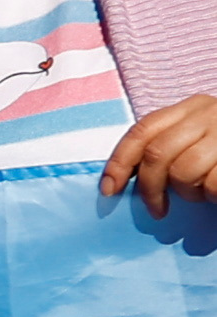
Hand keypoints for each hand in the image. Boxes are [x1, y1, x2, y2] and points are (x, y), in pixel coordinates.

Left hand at [107, 92, 216, 217]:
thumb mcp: (201, 135)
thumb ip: (170, 146)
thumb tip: (124, 179)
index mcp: (193, 106)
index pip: (143, 131)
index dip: (120, 162)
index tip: (109, 190)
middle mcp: (210, 113)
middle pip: (158, 155)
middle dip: (150, 189)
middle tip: (157, 210)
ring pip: (184, 172)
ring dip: (188, 193)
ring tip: (202, 194)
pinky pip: (212, 184)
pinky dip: (212, 195)